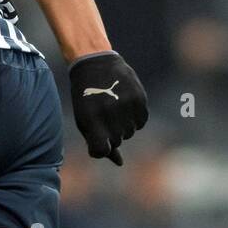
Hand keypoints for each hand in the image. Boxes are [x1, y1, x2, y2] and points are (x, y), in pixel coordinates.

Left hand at [68, 51, 148, 165]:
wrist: (95, 64)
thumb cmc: (86, 97)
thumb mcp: (84, 120)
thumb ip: (98, 142)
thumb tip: (120, 163)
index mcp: (91, 118)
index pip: (101, 149)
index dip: (101, 148)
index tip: (98, 138)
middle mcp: (109, 112)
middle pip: (118, 141)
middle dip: (111, 134)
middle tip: (103, 116)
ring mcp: (126, 105)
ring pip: (131, 132)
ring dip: (123, 126)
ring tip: (113, 108)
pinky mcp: (139, 98)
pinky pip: (142, 122)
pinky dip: (135, 118)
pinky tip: (125, 105)